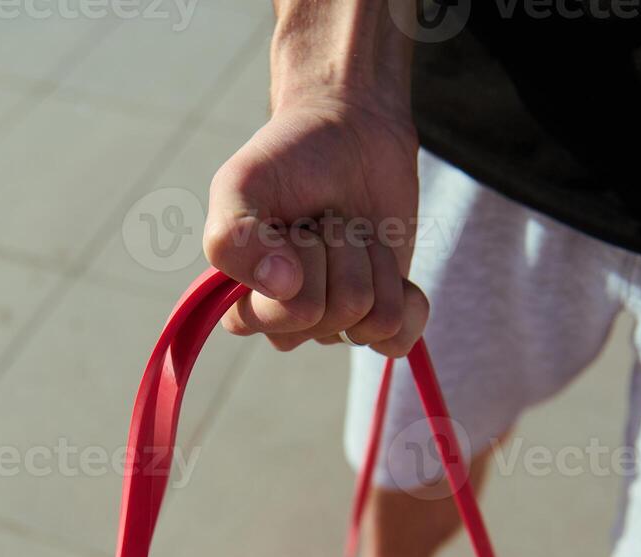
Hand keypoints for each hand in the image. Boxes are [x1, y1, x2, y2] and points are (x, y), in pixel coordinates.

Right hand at [202, 91, 427, 356]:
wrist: (353, 132)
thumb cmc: (290, 158)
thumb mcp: (241, 183)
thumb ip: (233, 239)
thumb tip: (283, 287)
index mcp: (244, 300)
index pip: (278, 317)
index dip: (298, 263)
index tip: (292, 225)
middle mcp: (288, 319)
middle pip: (326, 318)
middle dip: (338, 255)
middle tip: (326, 222)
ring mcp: (337, 320)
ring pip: (369, 321)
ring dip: (371, 261)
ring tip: (353, 231)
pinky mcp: (382, 314)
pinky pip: (400, 340)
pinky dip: (407, 298)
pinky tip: (388, 265)